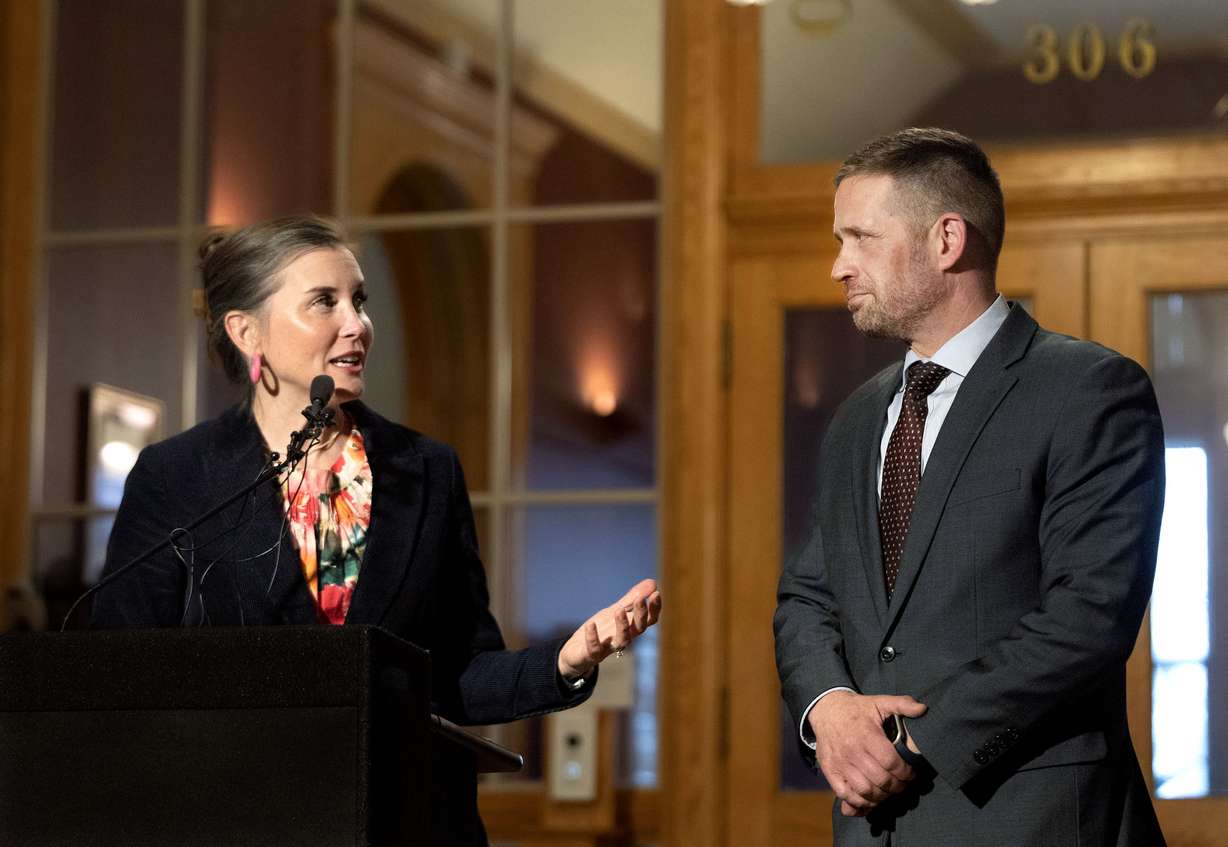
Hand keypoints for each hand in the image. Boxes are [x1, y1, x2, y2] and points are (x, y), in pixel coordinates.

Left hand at [557, 578, 661, 678]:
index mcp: (630, 627)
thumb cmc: (600, 630)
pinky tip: (591, 624)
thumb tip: (653, 582)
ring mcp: (608, 648)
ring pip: (622, 641)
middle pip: (638, 629)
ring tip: (619, 610)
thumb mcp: (615, 610)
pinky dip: (593, 637)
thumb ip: (632, 599)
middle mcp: (622, 638)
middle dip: (641, 615)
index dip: (654, 609)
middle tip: (640, 599)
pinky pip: (594, 649)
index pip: (649, 620)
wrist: (577, 651)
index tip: (656, 593)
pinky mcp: (591, 655)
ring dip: (622, 626)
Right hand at [806, 690, 926, 816]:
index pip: (891, 762)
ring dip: (882, 796)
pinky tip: (870, 799)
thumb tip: (923, 709)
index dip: (906, 773)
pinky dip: (860, 802)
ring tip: (889, 791)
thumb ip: (902, 704)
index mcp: (866, 735)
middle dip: (897, 787)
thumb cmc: (857, 709)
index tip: (912, 774)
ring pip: (865, 790)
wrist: (826, 710)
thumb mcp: (879, 702)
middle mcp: (852, 750)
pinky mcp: (830, 771)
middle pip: (880, 779)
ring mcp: (840, 763)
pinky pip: (845, 794)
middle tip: (903, 785)